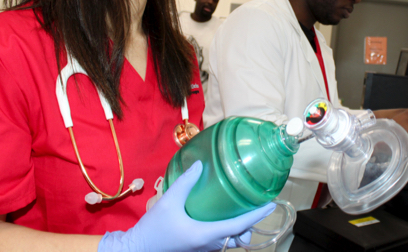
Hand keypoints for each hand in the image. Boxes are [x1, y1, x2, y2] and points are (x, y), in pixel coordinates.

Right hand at [99, 161, 275, 251]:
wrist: (137, 250)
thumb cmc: (153, 228)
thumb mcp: (168, 201)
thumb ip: (186, 182)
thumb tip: (200, 164)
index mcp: (205, 235)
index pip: (238, 227)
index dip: (256, 216)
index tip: (270, 205)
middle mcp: (209, 246)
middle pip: (239, 237)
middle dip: (251, 223)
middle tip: (259, 204)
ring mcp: (204, 250)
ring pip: (231, 242)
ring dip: (241, 228)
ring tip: (245, 209)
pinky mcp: (198, 250)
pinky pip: (221, 242)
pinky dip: (229, 232)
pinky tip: (225, 217)